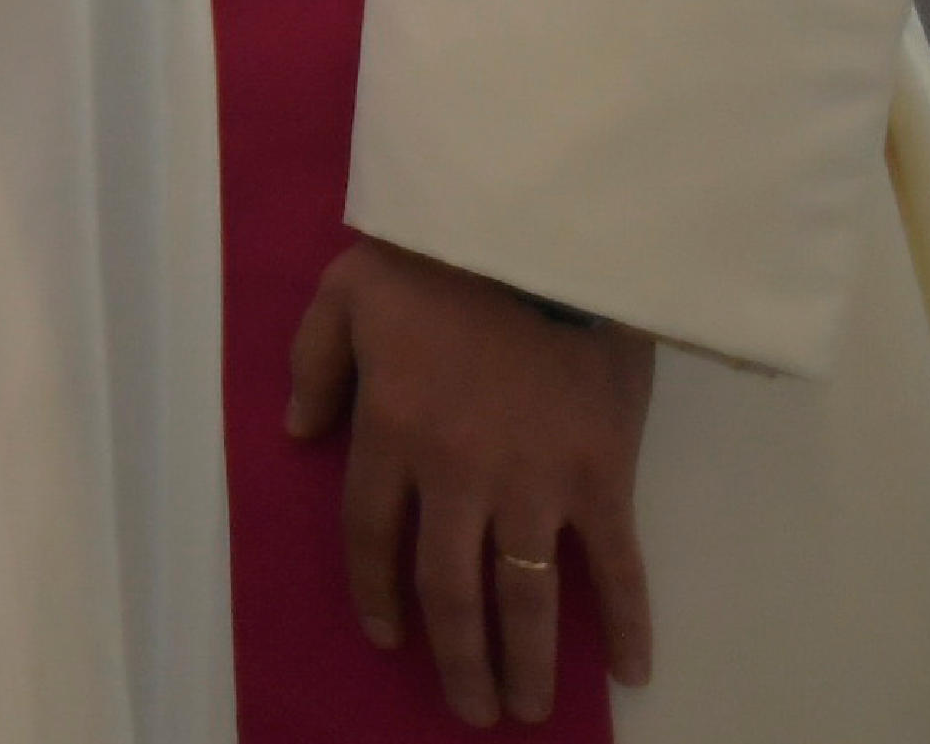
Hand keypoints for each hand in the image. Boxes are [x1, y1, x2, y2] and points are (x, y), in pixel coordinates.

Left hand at [289, 235, 657, 723]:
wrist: (541, 232)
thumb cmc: (438, 255)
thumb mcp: (345, 293)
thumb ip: (314, 364)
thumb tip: (298, 434)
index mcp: (391, 432)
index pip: (370, 535)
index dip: (374, 591)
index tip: (386, 637)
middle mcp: (457, 474)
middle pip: (447, 587)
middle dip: (456, 656)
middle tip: (469, 708)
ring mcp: (533, 481)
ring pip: (524, 594)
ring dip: (524, 659)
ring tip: (525, 710)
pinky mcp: (601, 475)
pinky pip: (616, 565)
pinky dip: (628, 621)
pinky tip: (631, 672)